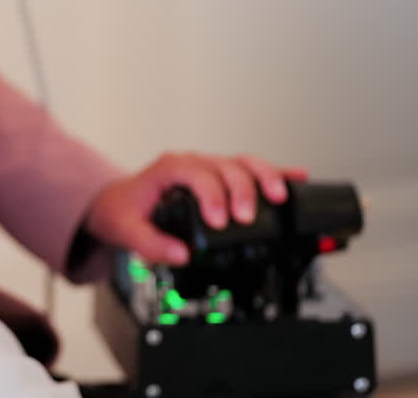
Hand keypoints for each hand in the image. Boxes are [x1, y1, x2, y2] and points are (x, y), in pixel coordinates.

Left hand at [84, 152, 308, 265]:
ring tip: (280, 197)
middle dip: (241, 190)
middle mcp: (191, 163)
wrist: (119, 202)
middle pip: (226, 167)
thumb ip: (150, 244)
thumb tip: (180, 255)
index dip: (212, 195)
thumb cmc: (123, 210)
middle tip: (246, 218)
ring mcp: (208, 167)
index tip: (219, 220)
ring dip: (264, 177)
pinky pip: (250, 170)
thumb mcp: (126, 230)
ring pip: (243, 163)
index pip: (197, 174)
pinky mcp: (220, 177)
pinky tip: (297, 177)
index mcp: (168, 169)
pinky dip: (274, 172)